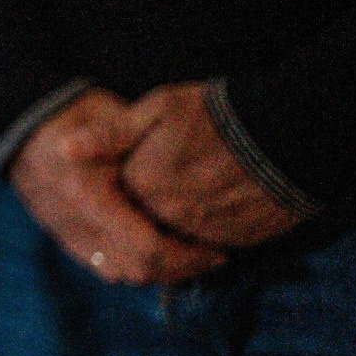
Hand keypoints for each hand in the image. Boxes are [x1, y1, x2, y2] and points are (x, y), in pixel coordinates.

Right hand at [8, 88, 225, 285]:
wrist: (22, 121)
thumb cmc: (76, 115)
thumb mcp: (116, 121)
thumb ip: (150, 151)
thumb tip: (194, 177)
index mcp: (90, 195)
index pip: (149, 248)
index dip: (189, 256)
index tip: (218, 250)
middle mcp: (76, 222)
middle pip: (139, 269)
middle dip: (180, 270)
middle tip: (211, 258)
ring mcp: (66, 232)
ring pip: (121, 273)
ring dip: (157, 272)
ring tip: (186, 258)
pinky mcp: (62, 235)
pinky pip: (102, 266)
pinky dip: (131, 267)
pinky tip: (152, 254)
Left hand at [120, 82, 306, 250]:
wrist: (290, 134)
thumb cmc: (219, 114)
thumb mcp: (159, 108)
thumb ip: (111, 134)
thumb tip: (65, 149)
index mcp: (142, 183)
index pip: (114, 199)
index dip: (124, 183)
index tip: (139, 166)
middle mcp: (168, 216)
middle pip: (143, 224)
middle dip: (145, 212)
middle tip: (168, 184)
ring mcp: (203, 233)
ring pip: (175, 241)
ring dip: (176, 227)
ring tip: (195, 193)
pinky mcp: (236, 243)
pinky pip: (209, 247)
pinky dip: (207, 236)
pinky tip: (218, 207)